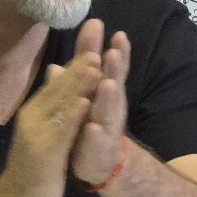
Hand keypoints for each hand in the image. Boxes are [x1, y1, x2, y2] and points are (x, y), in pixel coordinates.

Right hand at [0, 45, 101, 196]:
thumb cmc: (35, 164)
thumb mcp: (44, 127)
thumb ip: (53, 100)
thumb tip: (56, 69)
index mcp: (38, 108)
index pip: (60, 77)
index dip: (78, 54)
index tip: (93, 30)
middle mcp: (35, 115)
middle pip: (62, 82)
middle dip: (80, 58)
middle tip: (96, 33)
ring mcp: (38, 132)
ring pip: (62, 102)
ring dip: (78, 81)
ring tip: (95, 59)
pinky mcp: (45, 151)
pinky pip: (62, 130)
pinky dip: (73, 115)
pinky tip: (85, 102)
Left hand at [68, 18, 131, 186]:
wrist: (101, 162)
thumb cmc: (93, 121)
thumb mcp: (88, 94)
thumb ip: (85, 71)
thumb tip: (78, 50)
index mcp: (107, 93)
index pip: (113, 69)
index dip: (118, 52)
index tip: (118, 33)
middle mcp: (111, 108)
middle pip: (114, 85)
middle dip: (114, 69)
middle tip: (113, 52)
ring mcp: (108, 129)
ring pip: (109, 112)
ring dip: (107, 98)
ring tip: (106, 83)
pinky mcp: (101, 150)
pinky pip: (99, 142)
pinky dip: (96, 135)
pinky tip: (94, 128)